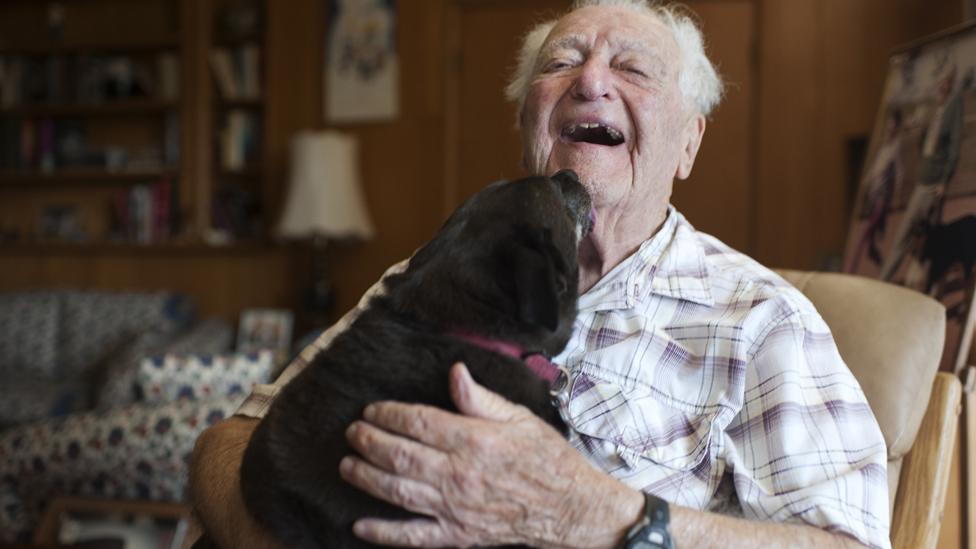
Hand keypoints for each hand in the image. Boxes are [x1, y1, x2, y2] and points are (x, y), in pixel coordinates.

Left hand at [339, 362, 643, 547]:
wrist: (571, 509)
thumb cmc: (547, 459)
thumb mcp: (519, 418)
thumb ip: (480, 399)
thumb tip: (455, 372)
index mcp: (474, 440)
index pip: (419, 422)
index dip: (389, 414)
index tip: (372, 409)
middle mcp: (459, 474)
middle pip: (400, 456)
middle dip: (369, 442)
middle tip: (351, 432)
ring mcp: (456, 508)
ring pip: (399, 492)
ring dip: (366, 478)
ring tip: (347, 465)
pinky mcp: (458, 536)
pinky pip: (413, 536)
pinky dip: (384, 533)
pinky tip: (360, 526)